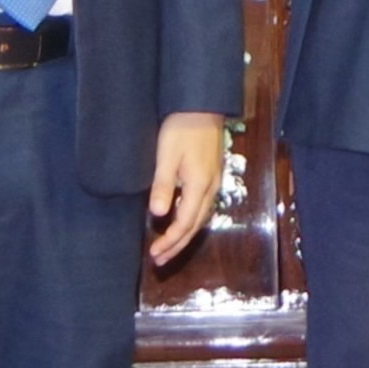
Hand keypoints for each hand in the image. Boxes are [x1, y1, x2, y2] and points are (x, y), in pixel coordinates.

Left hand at [149, 111, 232, 262]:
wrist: (202, 106)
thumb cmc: (181, 128)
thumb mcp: (167, 156)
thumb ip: (163, 185)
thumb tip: (158, 215)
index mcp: (199, 186)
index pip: (184, 223)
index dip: (170, 241)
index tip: (154, 254)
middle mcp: (211, 188)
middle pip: (195, 225)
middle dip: (177, 245)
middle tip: (159, 261)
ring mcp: (214, 182)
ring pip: (201, 218)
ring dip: (185, 236)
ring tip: (169, 248)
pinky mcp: (212, 175)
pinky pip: (203, 207)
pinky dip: (191, 221)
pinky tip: (182, 222)